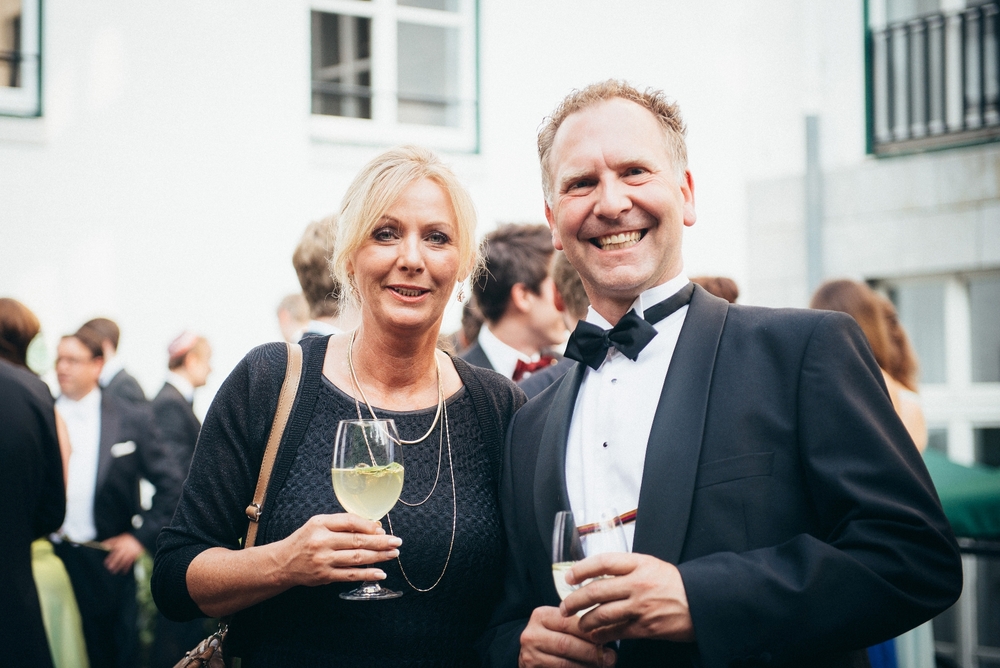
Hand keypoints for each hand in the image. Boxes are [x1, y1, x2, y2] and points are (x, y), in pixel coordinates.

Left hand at [102, 533, 144, 573]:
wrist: (141, 538)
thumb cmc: (129, 539)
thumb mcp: (120, 537)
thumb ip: (111, 541)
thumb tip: (102, 544)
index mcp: (120, 545)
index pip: (114, 552)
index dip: (109, 558)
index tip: (105, 563)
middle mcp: (125, 549)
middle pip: (118, 557)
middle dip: (114, 563)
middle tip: (109, 568)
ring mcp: (130, 553)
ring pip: (123, 561)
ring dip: (119, 567)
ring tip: (114, 571)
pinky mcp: (134, 555)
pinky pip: (130, 562)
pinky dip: (127, 567)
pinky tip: (124, 571)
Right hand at [274, 513, 401, 587]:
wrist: (283, 563)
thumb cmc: (305, 540)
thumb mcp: (319, 524)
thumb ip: (343, 524)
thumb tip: (373, 527)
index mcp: (320, 524)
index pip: (349, 521)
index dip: (368, 526)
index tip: (382, 530)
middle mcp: (321, 541)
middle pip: (357, 540)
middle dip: (380, 542)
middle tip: (397, 542)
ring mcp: (323, 560)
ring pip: (356, 558)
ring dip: (378, 556)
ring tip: (393, 554)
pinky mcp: (325, 576)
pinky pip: (350, 575)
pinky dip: (367, 574)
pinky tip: (380, 572)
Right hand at [519, 606, 615, 666]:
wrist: (530, 650)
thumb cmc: (552, 634)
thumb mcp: (558, 622)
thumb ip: (576, 624)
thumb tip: (606, 631)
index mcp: (541, 616)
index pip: (568, 622)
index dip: (589, 631)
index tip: (607, 637)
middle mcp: (532, 634)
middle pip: (566, 644)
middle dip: (591, 652)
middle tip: (611, 657)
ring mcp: (530, 655)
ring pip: (563, 663)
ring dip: (586, 666)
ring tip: (603, 665)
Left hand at [561, 553, 693, 644]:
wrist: (702, 602)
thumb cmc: (674, 583)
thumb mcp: (651, 566)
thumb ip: (626, 569)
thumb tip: (597, 575)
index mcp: (639, 564)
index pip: (603, 562)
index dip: (581, 569)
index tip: (568, 576)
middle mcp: (638, 583)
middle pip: (596, 590)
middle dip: (575, 600)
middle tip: (564, 606)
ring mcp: (641, 606)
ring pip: (602, 614)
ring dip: (585, 621)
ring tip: (579, 623)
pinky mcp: (646, 627)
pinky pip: (617, 632)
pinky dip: (602, 635)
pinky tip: (596, 636)